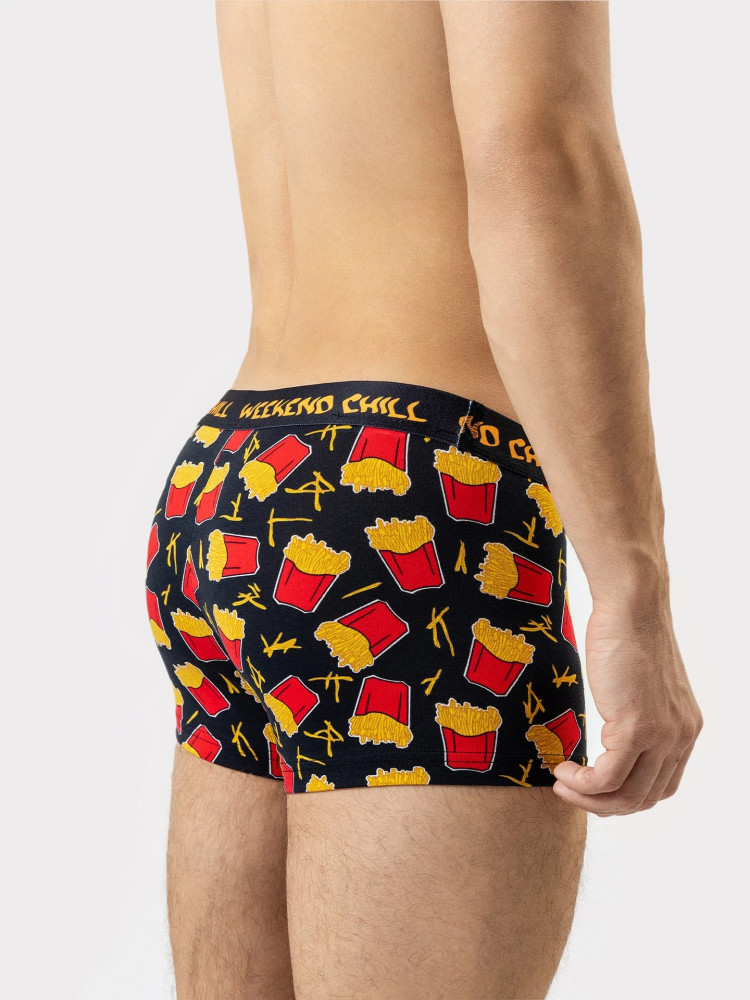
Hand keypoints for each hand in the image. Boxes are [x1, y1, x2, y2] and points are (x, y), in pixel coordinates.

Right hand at [551, 601, 702, 815]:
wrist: (631, 606)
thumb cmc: (626, 634)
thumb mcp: (638, 684)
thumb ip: (635, 713)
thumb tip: (611, 735)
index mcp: (684, 728)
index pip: (661, 785)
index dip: (623, 796)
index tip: (591, 786)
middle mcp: (680, 737)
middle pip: (644, 798)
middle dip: (603, 805)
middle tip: (569, 790)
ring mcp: (662, 735)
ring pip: (626, 795)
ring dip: (588, 798)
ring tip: (562, 783)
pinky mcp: (638, 728)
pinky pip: (607, 777)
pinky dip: (582, 784)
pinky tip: (562, 770)